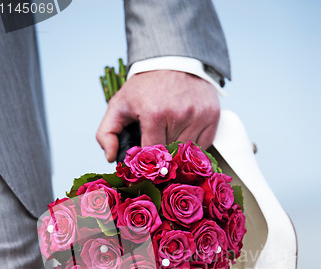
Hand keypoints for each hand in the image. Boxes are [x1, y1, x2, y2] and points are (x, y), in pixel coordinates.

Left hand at [96, 70, 219, 161]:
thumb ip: (107, 132)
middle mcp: (180, 114)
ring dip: (177, 148)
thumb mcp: (119, 104)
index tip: (144, 155)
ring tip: (170, 132)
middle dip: (161, 152)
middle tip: (157, 141)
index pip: (151, 154)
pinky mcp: (213, 115)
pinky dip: (193, 143)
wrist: (174, 59)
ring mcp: (199, 115)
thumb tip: (110, 157)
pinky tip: (184, 130)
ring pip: (186, 152)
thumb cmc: (146, 85)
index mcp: (154, 113)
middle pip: (169, 154)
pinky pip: (203, 145)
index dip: (146, 157)